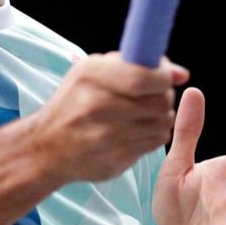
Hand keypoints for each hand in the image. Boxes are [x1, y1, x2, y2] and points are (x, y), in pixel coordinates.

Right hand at [33, 52, 188, 183]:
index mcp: (91, 77)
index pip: (144, 78)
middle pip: (158, 101)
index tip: (165, 76)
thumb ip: (134, 65)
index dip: (164, 77)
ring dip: (161, 116)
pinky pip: (155, 142)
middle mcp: (97, 107)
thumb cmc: (73, 103)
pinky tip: (139, 130)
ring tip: (146, 113)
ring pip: (162, 122)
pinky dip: (154, 134)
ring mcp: (106, 137)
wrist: (46, 147)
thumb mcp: (91, 72)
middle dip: (164, 96)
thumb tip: (179, 73)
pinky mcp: (115, 160)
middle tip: (155, 95)